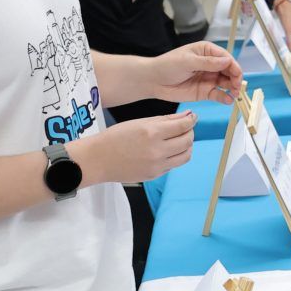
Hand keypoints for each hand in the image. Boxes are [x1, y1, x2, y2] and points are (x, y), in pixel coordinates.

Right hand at [76, 111, 196, 183]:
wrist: (98, 159)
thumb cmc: (116, 137)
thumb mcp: (140, 122)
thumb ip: (166, 119)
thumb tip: (188, 115)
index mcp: (152, 133)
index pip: (183, 126)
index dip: (191, 120)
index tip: (192, 117)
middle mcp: (157, 151)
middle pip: (188, 141)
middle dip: (190, 132)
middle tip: (185, 128)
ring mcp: (157, 166)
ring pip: (186, 156)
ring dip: (187, 146)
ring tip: (178, 140)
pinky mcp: (155, 175)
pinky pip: (173, 165)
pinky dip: (175, 156)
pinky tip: (166, 150)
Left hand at [147, 42, 242, 103]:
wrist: (154, 80)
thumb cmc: (168, 65)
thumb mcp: (188, 61)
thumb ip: (207, 63)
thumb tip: (227, 62)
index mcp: (207, 51)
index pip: (226, 58)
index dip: (233, 66)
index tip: (237, 75)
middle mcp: (211, 64)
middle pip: (229, 71)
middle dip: (236, 78)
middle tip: (237, 87)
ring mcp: (209, 78)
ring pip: (227, 83)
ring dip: (233, 88)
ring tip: (235, 94)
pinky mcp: (205, 91)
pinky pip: (219, 94)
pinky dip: (225, 98)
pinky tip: (228, 100)